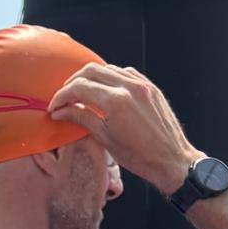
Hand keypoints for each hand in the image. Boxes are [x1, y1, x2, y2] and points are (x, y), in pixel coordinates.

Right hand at [47, 63, 198, 195]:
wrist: (171, 160)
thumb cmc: (140, 156)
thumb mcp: (104, 138)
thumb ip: (82, 118)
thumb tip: (62, 110)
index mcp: (116, 101)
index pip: (80, 87)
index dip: (62, 96)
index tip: (55, 106)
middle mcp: (130, 87)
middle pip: (91, 70)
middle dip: (73, 82)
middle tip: (65, 98)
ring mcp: (143, 85)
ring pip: (108, 68)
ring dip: (92, 78)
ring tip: (83, 94)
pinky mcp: (151, 88)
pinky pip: (126, 72)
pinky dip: (111, 77)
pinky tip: (105, 90)